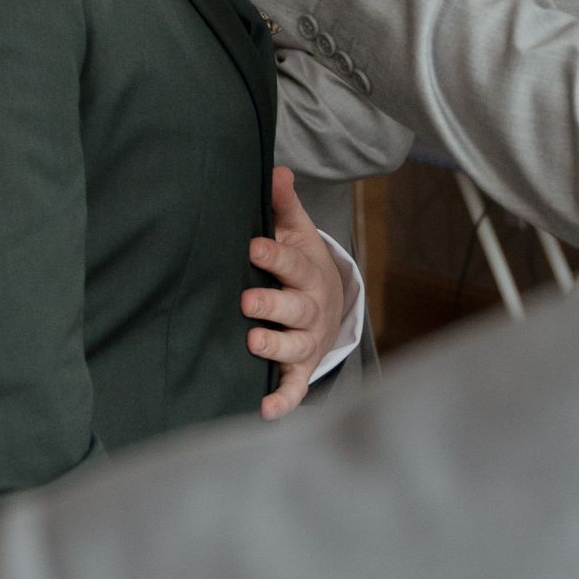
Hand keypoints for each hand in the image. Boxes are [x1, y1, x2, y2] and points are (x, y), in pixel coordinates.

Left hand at [243, 168, 351, 417]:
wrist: (331, 306)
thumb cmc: (301, 266)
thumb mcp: (297, 233)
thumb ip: (284, 206)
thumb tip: (277, 169)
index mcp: (308, 272)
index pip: (291, 263)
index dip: (272, 256)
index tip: (252, 247)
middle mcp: (310, 308)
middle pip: (294, 307)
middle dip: (272, 305)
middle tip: (247, 302)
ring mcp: (307, 340)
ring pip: (294, 346)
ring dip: (275, 345)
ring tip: (253, 342)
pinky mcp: (300, 367)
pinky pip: (293, 386)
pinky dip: (282, 400)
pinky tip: (263, 410)